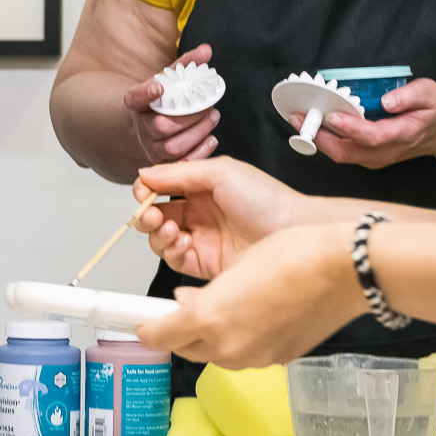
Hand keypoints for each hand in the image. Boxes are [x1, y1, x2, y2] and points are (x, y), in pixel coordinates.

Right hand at [121, 43, 219, 166]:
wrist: (148, 125)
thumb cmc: (162, 101)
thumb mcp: (168, 81)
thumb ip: (185, 65)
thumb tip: (206, 50)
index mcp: (137, 104)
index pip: (135, 98)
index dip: (145, 93)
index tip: (158, 87)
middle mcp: (141, 127)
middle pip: (160, 126)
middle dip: (188, 117)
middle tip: (208, 105)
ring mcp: (151, 147)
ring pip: (172, 147)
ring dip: (197, 133)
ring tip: (213, 118)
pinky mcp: (164, 162)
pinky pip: (180, 163)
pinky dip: (199, 153)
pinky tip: (211, 139)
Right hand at [133, 157, 315, 279]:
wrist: (292, 232)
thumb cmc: (268, 200)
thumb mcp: (221, 172)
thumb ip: (178, 173)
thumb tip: (145, 174)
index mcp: (201, 188)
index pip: (160, 189)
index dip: (146, 191)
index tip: (143, 193)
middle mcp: (199, 213)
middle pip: (155, 216)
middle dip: (147, 215)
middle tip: (152, 215)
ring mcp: (200, 239)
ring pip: (160, 239)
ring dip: (159, 234)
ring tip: (173, 229)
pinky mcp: (204, 263)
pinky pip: (174, 260)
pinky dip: (172, 252)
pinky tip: (185, 243)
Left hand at [136, 222, 368, 366]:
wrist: (343, 270)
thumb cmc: (291, 256)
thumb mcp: (232, 267)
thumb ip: (200, 297)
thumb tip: (184, 306)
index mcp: (208, 320)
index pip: (158, 336)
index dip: (147, 327)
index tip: (142, 321)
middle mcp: (227, 347)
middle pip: (185, 349)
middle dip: (177, 331)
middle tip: (178, 309)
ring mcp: (254, 359)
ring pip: (214, 354)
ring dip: (208, 337)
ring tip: (218, 308)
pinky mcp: (278, 360)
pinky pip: (244, 355)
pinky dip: (238, 341)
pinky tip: (250, 316)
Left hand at [310, 79, 435, 168]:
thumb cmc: (435, 110)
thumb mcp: (430, 94)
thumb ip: (409, 96)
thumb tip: (385, 100)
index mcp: (402, 135)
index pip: (372, 137)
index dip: (350, 128)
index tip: (332, 115)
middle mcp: (386, 152)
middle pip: (347, 151)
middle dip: (320, 136)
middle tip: (299, 117)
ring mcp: (376, 157)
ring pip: (341, 154)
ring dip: (318, 139)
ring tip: (299, 120)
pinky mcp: (369, 156)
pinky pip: (343, 152)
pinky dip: (326, 140)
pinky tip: (314, 124)